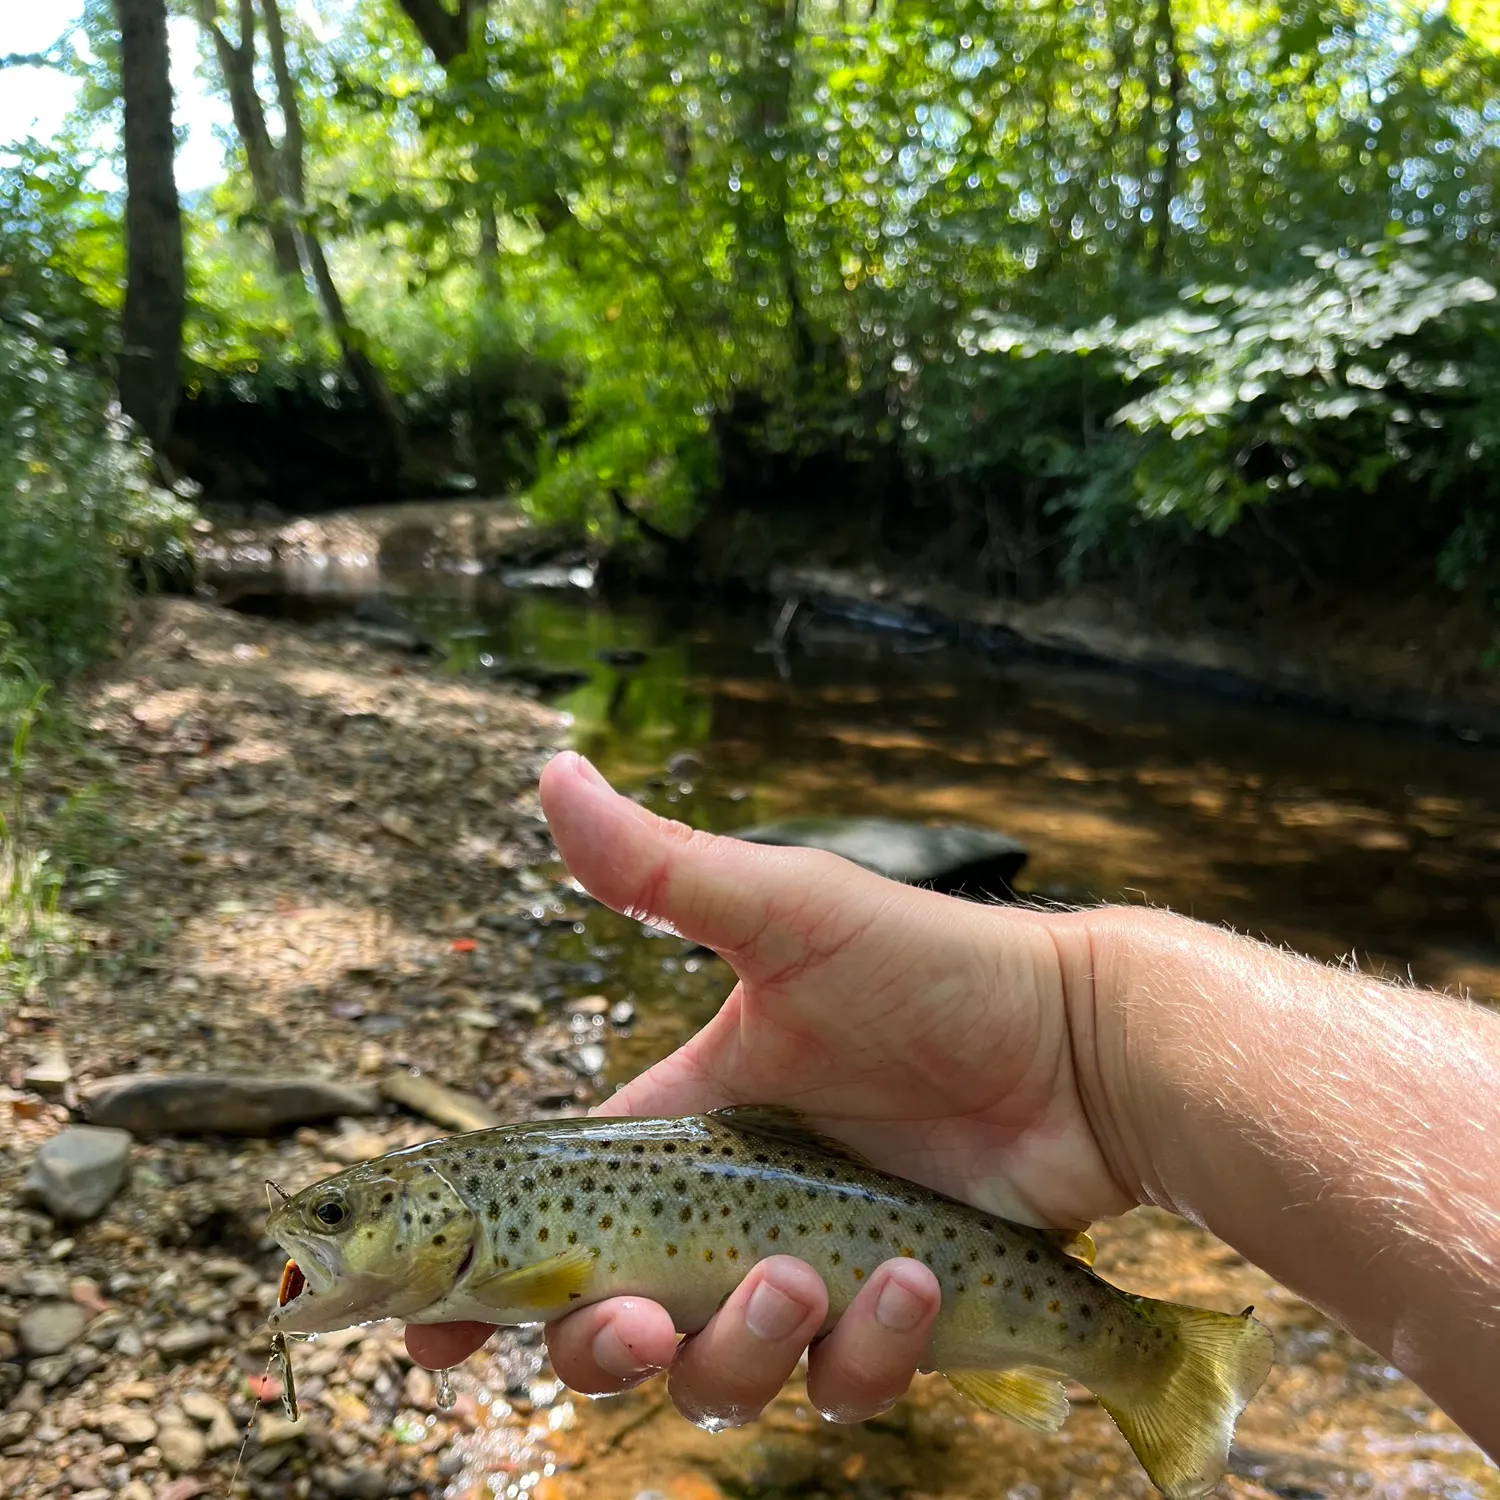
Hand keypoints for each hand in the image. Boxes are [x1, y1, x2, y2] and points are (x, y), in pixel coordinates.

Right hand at [407, 752, 1131, 1420]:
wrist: (1078, 1042)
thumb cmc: (931, 966)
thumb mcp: (787, 912)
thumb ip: (659, 868)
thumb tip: (551, 769)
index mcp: (682, 1131)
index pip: (551, 1226)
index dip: (481, 1292)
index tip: (428, 1342)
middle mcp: (728, 1216)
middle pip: (612, 1331)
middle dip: (601, 1351)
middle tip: (638, 1323)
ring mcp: (808, 1277)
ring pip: (722, 1378)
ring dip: (746, 1346)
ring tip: (811, 1272)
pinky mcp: (889, 1322)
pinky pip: (844, 1385)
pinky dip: (869, 1351)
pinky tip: (914, 1275)